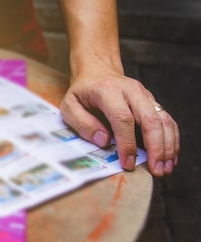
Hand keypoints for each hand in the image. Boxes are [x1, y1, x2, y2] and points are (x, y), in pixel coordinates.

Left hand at [60, 70, 179, 176]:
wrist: (97, 71)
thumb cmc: (82, 92)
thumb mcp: (70, 106)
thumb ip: (83, 123)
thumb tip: (103, 141)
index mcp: (108, 90)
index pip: (122, 118)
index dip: (127, 143)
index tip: (128, 163)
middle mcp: (131, 91)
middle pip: (150, 119)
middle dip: (156, 147)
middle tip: (156, 170)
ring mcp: (145, 95)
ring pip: (163, 120)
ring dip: (167, 146)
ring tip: (165, 168)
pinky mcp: (152, 102)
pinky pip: (167, 120)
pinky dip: (171, 139)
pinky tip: (170, 156)